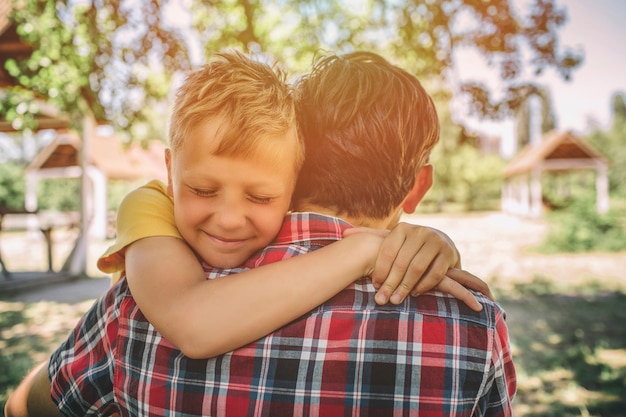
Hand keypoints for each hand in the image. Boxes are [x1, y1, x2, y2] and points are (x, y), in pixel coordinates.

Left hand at [344, 223, 490, 310]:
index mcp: (403, 228)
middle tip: (382, 299)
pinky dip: (424, 286)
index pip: (388, 251)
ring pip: (417, 268)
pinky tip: (415, 293)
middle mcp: (420, 231)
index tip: (374, 285)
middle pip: (401, 262)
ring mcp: (436, 241)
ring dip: (405, 287)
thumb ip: (371, 236)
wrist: (441, 242)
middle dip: (391, 283)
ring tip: (396, 299)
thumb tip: (344, 233)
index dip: (380, 270)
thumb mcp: (392, 239)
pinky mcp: (449, 254)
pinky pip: (435, 274)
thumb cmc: (409, 245)